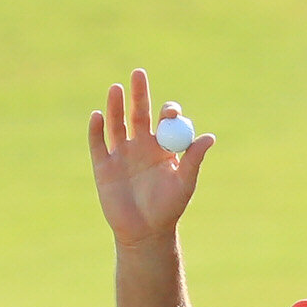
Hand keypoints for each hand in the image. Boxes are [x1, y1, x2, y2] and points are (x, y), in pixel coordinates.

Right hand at [88, 68, 214, 248]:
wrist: (145, 233)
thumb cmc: (169, 208)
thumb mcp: (185, 183)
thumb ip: (194, 159)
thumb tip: (209, 137)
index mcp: (163, 147)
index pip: (165, 121)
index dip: (167, 112)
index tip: (170, 111)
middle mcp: (141, 145)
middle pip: (138, 112)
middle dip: (138, 94)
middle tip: (138, 74)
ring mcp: (121, 154)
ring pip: (116, 123)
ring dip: (116, 106)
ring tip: (117, 88)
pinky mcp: (103, 165)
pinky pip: (98, 143)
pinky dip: (96, 129)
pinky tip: (98, 115)